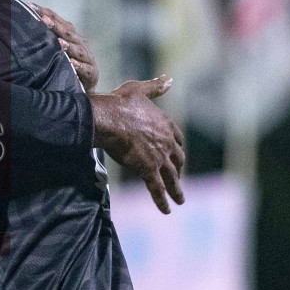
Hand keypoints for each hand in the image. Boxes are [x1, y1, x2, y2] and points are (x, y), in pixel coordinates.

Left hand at [31, 4, 97, 92]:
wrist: (83, 88)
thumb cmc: (64, 66)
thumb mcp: (53, 51)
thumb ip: (41, 39)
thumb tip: (17, 26)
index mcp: (70, 35)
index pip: (57, 20)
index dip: (44, 13)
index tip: (30, 6)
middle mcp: (80, 43)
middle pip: (67, 32)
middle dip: (56, 26)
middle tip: (44, 20)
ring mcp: (87, 58)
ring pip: (78, 49)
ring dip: (68, 45)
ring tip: (59, 42)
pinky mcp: (91, 73)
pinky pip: (85, 69)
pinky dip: (79, 66)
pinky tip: (72, 63)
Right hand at [90, 76, 186, 214]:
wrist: (109, 119)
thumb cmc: (120, 103)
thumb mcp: (139, 90)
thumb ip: (155, 86)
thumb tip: (169, 80)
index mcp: (165, 124)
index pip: (177, 138)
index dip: (178, 147)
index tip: (178, 155)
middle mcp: (166, 142)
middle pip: (177, 159)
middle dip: (178, 169)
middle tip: (177, 178)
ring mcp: (159, 157)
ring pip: (172, 177)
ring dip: (176, 190)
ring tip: (180, 201)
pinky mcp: (148, 170)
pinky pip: (157, 189)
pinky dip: (162, 200)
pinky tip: (167, 210)